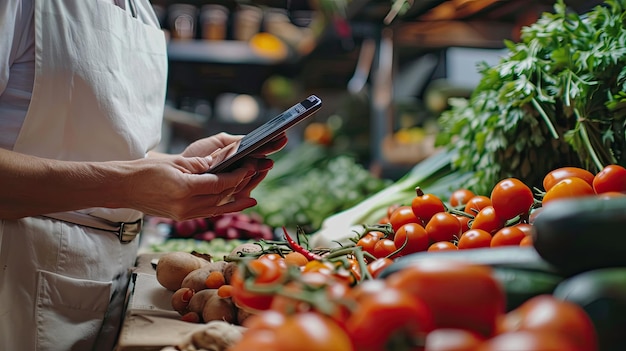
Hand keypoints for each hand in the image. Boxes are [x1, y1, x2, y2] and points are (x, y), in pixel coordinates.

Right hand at [122, 154, 258, 219]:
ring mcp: (183, 214)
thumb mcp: (176, 162)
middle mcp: (186, 206)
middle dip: (240, 187)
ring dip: (235, 203)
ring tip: (251, 199)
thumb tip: (222, 164)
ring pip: (216, 209)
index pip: (219, 184)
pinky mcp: (180, 217)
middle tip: (255, 177)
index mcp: (185, 189)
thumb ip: (201, 165)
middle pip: (221, 198)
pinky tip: (231, 205)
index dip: (237, 176)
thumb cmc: (145, 171)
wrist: (123, 188)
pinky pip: (206, 213)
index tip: (250, 168)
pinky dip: (221, 208)